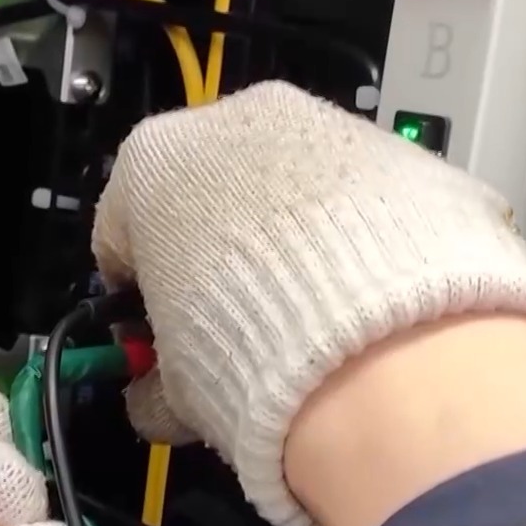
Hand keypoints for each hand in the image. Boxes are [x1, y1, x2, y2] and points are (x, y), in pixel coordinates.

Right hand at [92, 81, 525, 525]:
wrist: (387, 353)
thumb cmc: (259, 350)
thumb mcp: (178, 388)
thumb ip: (156, 382)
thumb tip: (156, 401)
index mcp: (153, 163)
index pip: (122, 228)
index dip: (137, 289)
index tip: (159, 327)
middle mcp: (236, 123)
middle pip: (211, 191)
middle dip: (219, 253)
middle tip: (240, 326)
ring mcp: (326, 126)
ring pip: (292, 183)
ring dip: (295, 237)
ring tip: (316, 319)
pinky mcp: (403, 149)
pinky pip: (367, 194)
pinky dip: (363, 236)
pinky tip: (371, 302)